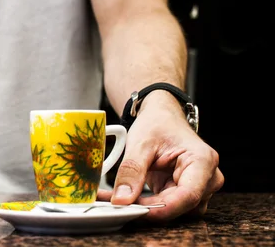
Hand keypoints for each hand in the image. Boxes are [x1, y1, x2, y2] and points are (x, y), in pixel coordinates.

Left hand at [98, 92, 223, 220]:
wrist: (160, 118)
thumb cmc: (157, 125)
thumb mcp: (140, 144)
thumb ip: (131, 171)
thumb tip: (122, 199)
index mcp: (202, 161)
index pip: (188, 195)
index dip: (162, 207)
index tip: (137, 211)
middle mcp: (207, 178)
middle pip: (183, 206)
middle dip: (151, 208)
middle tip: (121, 203)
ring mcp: (199, 187)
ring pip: (176, 210)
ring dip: (149, 207)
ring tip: (123, 197)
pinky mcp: (184, 192)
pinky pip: (168, 206)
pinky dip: (148, 204)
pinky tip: (130, 197)